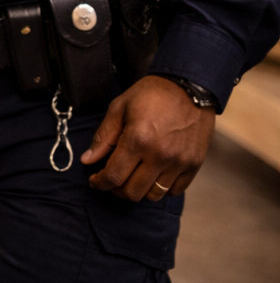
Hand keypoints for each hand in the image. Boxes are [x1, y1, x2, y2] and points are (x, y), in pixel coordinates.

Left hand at [81, 75, 215, 200]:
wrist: (188, 87)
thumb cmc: (150, 95)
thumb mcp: (119, 108)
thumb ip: (104, 136)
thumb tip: (88, 160)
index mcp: (138, 140)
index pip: (114, 176)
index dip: (100, 183)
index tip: (95, 180)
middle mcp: (160, 156)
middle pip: (133, 192)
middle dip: (116, 189)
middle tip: (112, 178)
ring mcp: (180, 163)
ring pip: (154, 195)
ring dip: (139, 190)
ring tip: (132, 177)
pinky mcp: (194, 165)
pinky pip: (175, 190)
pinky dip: (161, 188)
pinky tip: (153, 175)